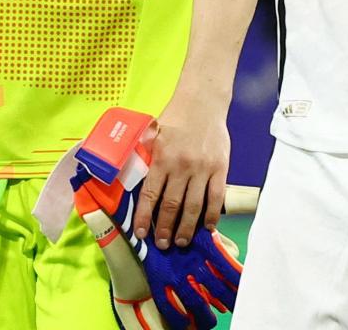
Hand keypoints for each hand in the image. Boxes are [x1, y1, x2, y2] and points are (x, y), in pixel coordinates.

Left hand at [134, 93, 230, 249]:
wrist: (203, 102)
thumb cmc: (175, 118)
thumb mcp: (153, 134)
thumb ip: (144, 156)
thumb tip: (127, 177)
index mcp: (162, 159)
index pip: (150, 195)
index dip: (144, 217)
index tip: (141, 234)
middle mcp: (181, 167)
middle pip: (172, 206)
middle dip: (165, 229)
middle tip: (162, 245)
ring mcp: (203, 169)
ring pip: (194, 206)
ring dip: (186, 228)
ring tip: (181, 242)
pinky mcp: (221, 168)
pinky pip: (216, 197)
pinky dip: (211, 215)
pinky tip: (207, 227)